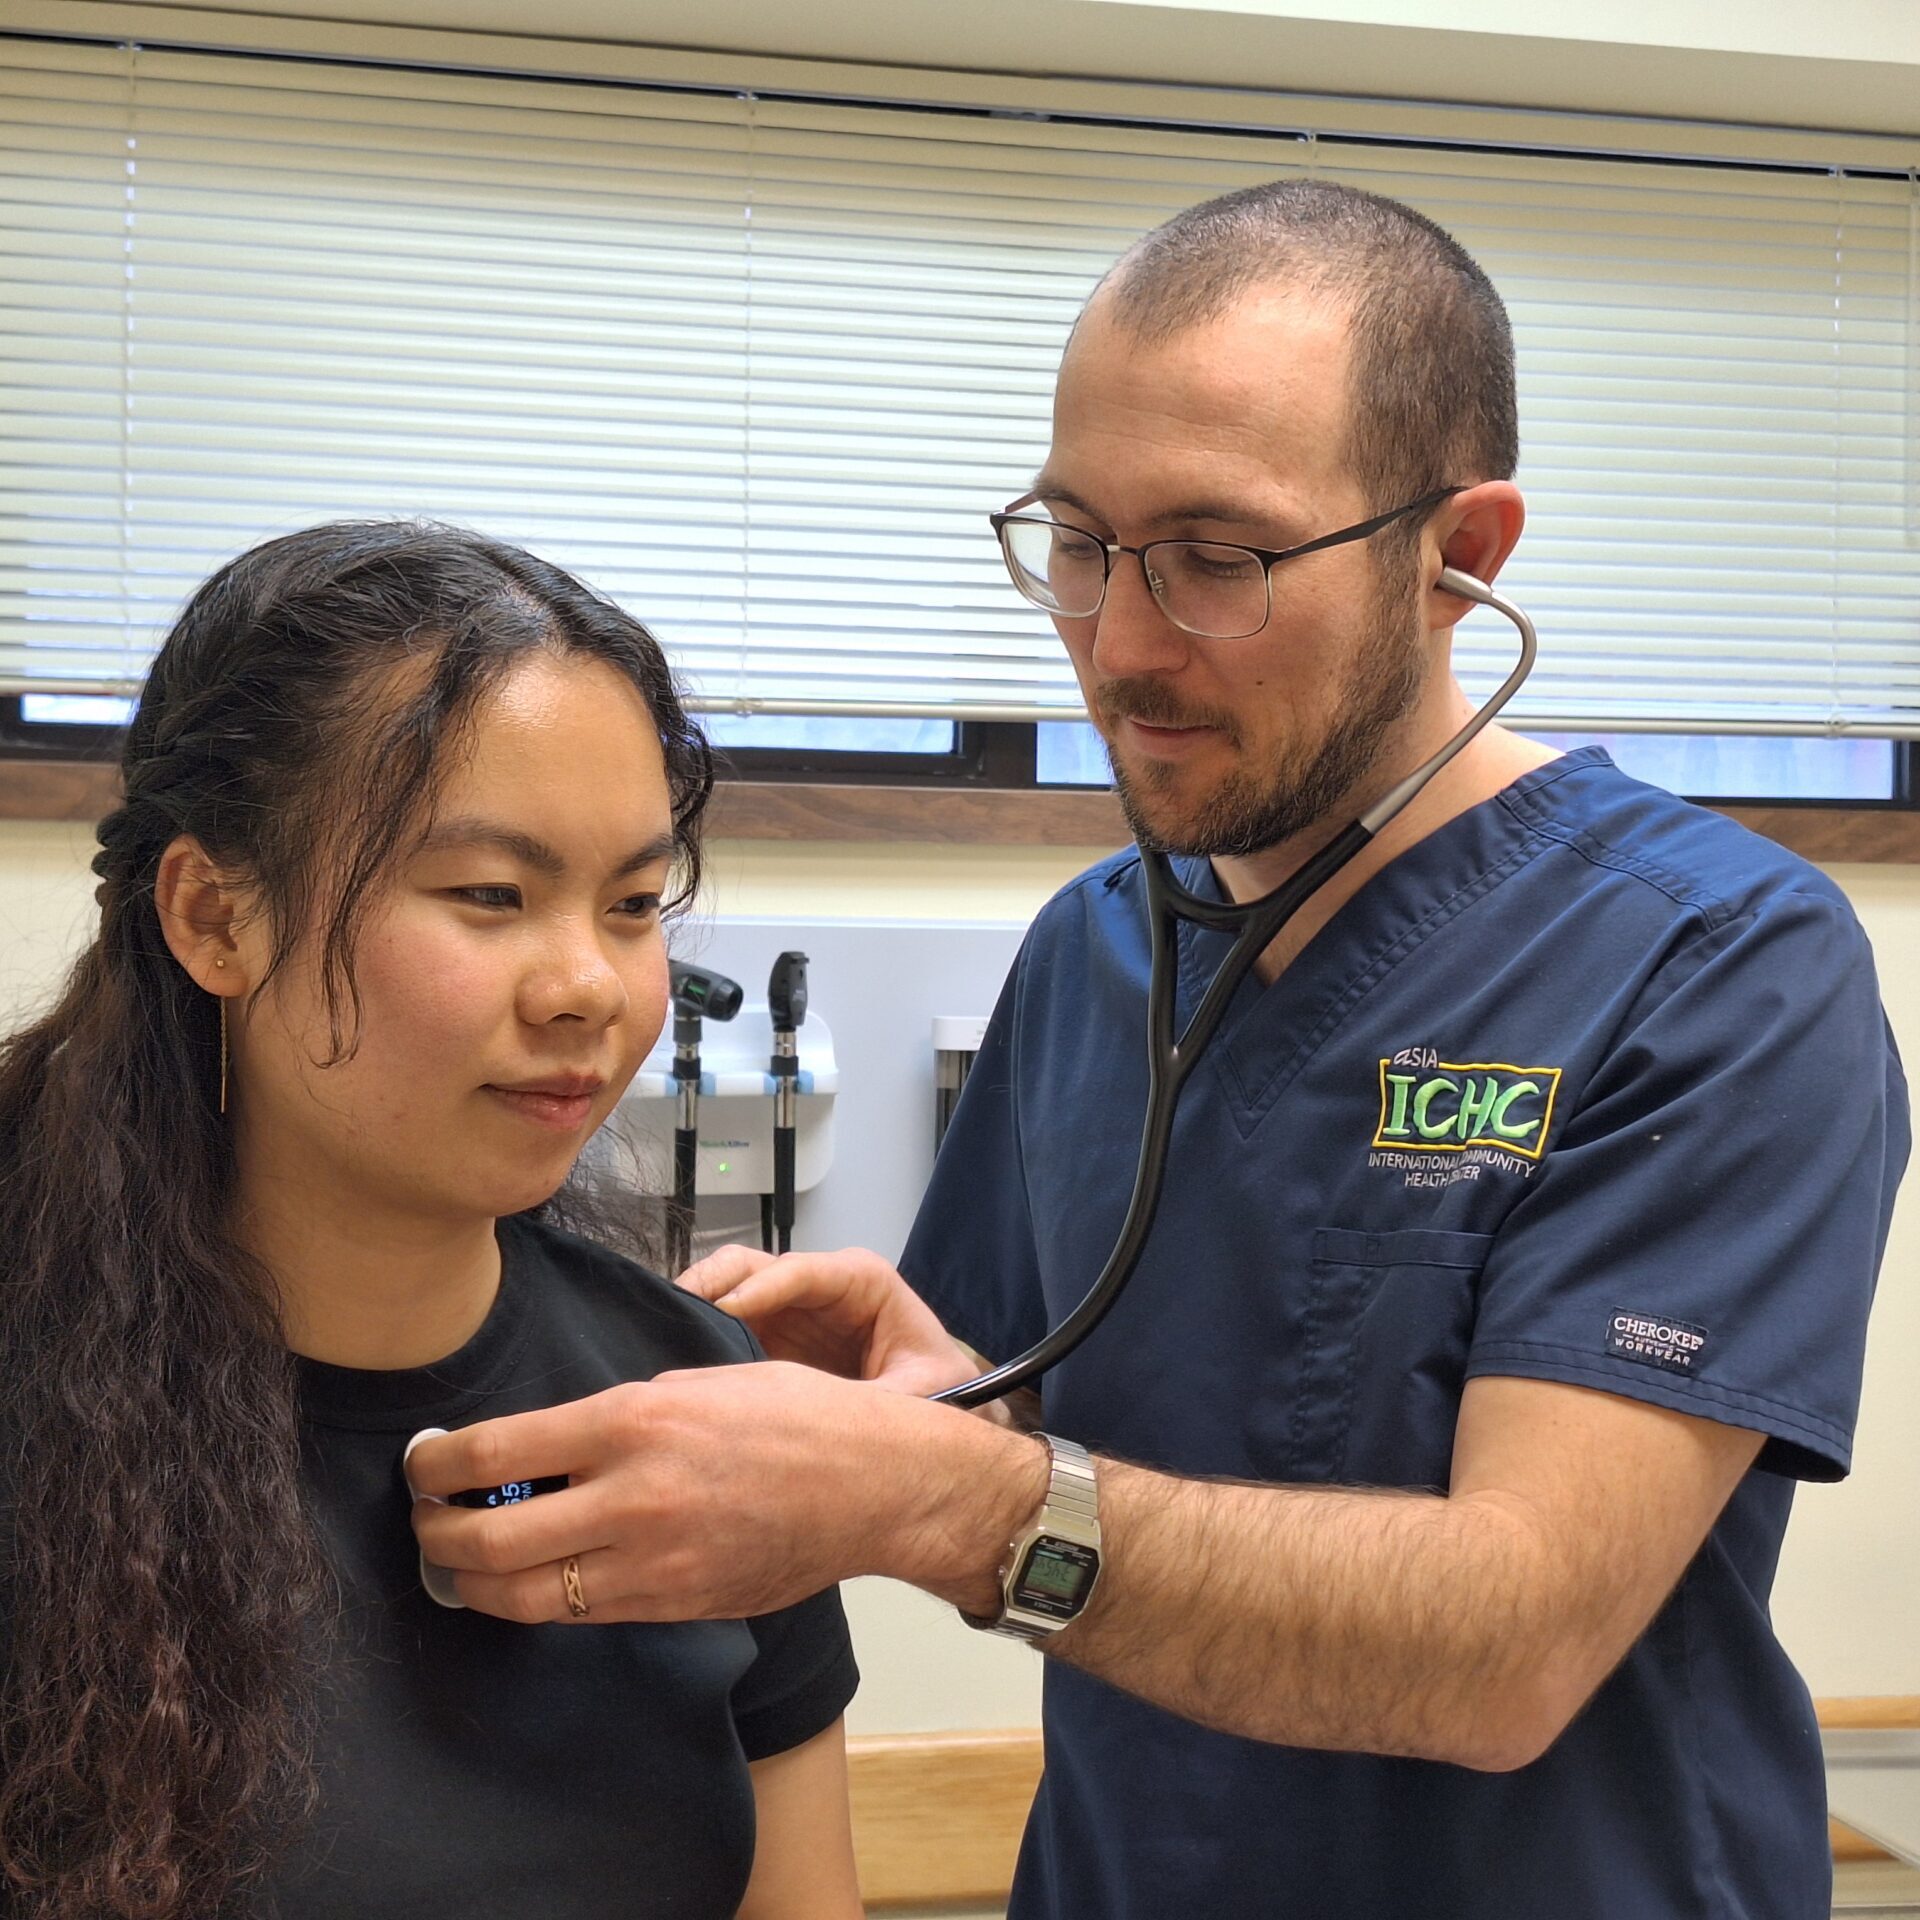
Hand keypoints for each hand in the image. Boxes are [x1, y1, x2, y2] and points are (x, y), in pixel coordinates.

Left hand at [406, 1361, 1045, 1624]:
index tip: (420, 1462)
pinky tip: (527, 1579)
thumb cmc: (793, 1415)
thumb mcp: (697, 1380)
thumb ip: (619, 1413)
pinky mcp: (672, 1605)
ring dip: (469, 1582)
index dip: (435, 1464)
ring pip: (521, 1595)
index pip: (494, 1452)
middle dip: (433, 1533)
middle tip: (422, 1518)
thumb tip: (548, 1440)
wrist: (872, 1483)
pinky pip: (579, 1614)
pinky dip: (535, 1600)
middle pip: (487, 1538)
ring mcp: (651, 1563)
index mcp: (632, 1420)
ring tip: (457, 1561)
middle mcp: (631, 1497)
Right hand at [676, 1243, 980, 1396]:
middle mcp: (819, 1286)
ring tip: (666, 1334)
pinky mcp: (769, 1337)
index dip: (762, 1286)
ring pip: (730, 1288)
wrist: (942, 1410)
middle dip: (714, 1283)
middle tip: (678, 1313)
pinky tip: (677, 1360)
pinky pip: (724, 1324)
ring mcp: (789, 1309)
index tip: (726, 1309)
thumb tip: (848, 1416)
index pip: (802, 1270)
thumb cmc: (940, 1385)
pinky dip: (698, 1334)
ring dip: (697, 1306)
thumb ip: (891, 1397)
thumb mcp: (929, 1389)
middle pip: (755, 1266)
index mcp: (862, 1281)